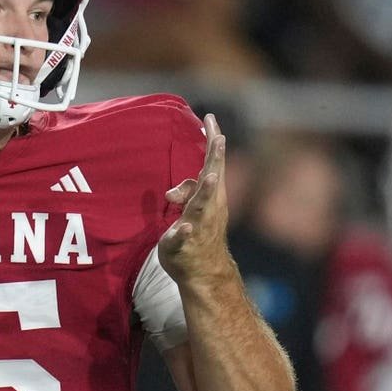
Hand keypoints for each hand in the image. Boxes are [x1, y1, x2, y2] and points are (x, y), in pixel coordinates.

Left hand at [159, 113, 230, 282]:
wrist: (205, 272)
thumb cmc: (200, 235)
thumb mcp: (192, 209)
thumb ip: (186, 192)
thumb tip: (172, 190)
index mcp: (210, 197)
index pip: (212, 164)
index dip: (212, 142)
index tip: (210, 118)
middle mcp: (209, 208)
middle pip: (212, 179)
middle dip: (215, 159)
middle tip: (219, 138)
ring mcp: (199, 227)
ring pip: (201, 207)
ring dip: (205, 192)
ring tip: (210, 177)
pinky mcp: (183, 246)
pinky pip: (183, 238)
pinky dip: (184, 231)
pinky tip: (185, 226)